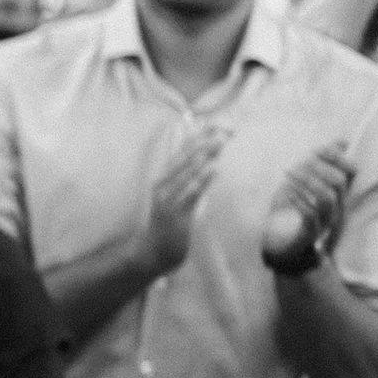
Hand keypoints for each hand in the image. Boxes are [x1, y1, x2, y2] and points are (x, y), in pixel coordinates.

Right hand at [141, 125, 228, 275]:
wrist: (153, 252)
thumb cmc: (168, 225)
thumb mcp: (178, 199)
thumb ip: (190, 181)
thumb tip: (210, 163)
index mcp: (163, 179)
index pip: (182, 153)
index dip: (198, 137)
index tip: (217, 124)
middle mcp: (162, 185)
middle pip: (184, 158)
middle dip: (204, 143)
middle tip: (223, 130)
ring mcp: (167, 199)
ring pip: (186, 172)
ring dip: (204, 156)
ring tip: (219, 142)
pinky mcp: (174, 213)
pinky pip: (190, 193)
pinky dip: (201, 179)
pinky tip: (213, 168)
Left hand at [262, 142, 350, 269]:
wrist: (281, 245)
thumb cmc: (291, 211)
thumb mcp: (301, 184)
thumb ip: (316, 165)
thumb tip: (339, 142)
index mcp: (338, 194)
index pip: (350, 171)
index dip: (336, 157)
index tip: (317, 149)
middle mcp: (337, 207)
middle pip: (338, 182)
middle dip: (319, 168)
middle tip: (299, 162)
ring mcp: (325, 221)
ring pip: (327, 197)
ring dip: (308, 182)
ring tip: (289, 174)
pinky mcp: (311, 232)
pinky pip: (310, 214)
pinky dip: (298, 200)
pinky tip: (286, 192)